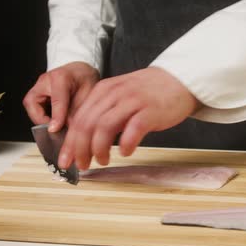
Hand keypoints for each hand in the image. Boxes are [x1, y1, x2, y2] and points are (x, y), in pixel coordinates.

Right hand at [22, 62, 99, 131]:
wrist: (79, 71)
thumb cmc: (83, 79)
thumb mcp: (87, 94)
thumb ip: (77, 111)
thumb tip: (69, 128)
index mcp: (61, 77)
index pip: (56, 100)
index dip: (56, 117)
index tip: (55, 129)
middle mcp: (45, 80)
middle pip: (32, 103)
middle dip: (41, 120)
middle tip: (55, 128)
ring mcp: (38, 86)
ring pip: (30, 106)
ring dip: (40, 119)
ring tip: (55, 124)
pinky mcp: (36, 93)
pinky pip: (33, 108)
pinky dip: (42, 116)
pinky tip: (54, 119)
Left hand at [59, 67, 201, 169]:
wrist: (178, 79)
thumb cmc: (148, 94)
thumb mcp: (119, 97)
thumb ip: (102, 113)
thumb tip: (83, 141)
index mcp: (103, 91)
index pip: (79, 119)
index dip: (70, 143)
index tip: (66, 161)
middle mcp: (114, 95)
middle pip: (87, 124)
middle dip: (80, 149)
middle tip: (82, 165)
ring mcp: (132, 101)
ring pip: (104, 127)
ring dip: (99, 149)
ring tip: (102, 161)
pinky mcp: (150, 111)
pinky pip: (133, 129)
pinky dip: (126, 143)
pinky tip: (126, 152)